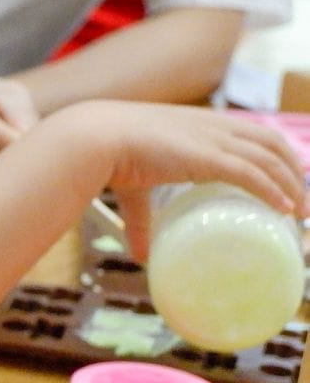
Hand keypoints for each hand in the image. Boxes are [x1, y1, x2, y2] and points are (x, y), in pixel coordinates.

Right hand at [48, 101, 308, 261]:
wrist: (94, 139)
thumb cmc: (108, 157)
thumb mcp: (134, 190)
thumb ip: (141, 223)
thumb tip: (141, 257)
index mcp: (200, 124)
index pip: (254, 131)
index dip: (276, 152)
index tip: (288, 175)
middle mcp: (213, 127)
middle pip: (272, 142)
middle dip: (293, 169)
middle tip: (302, 201)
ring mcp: (212, 140)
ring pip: (269, 159)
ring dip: (293, 185)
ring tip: (302, 213)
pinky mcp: (207, 157)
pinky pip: (253, 173)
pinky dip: (274, 190)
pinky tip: (287, 207)